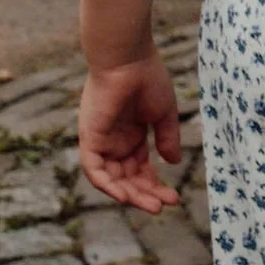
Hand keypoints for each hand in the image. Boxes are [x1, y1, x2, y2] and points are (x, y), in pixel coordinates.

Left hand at [78, 52, 182, 212]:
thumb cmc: (147, 78)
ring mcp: (101, 141)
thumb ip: (167, 138)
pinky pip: (94, 169)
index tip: (174, 197)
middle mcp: (114, 142)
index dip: (155, 185)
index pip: (140, 169)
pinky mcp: (90, 138)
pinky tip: (125, 196)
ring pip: (112, 179)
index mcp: (131, 135)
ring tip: (152, 206)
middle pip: (127, 178)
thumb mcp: (163, 113)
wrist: (129, 58)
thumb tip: (173, 162)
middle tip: (165, 206)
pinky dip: (107, 185)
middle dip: (145, 194)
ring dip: (130, 194)